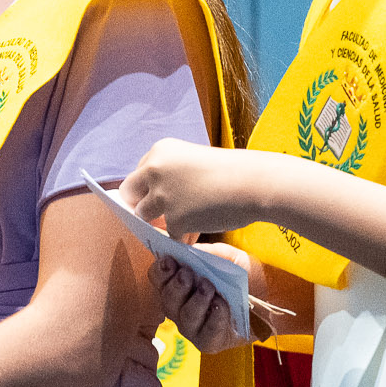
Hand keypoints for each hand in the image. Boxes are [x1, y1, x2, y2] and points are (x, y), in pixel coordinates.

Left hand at [121, 139, 269, 237]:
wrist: (255, 183)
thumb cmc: (231, 171)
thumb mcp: (193, 162)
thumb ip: (170, 176)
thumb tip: (151, 202)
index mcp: (159, 151)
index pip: (137, 175)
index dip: (147, 189)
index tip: (158, 197)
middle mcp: (154, 170)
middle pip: (131, 195)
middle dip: (143, 206)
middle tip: (160, 215)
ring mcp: (162, 196)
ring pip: (145, 216)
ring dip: (162, 222)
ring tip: (186, 222)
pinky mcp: (174, 219)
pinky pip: (170, 233)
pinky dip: (182, 235)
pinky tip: (198, 230)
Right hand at [149, 248, 256, 352]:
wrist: (271, 296)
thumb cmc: (244, 276)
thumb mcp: (226, 257)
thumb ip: (206, 253)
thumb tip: (186, 250)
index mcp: (179, 284)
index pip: (158, 279)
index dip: (160, 271)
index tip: (170, 261)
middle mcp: (180, 307)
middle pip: (166, 300)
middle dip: (175, 286)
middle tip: (188, 274)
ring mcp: (193, 327)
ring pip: (184, 318)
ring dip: (195, 301)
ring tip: (210, 288)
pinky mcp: (209, 343)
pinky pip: (204, 334)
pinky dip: (213, 318)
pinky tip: (221, 306)